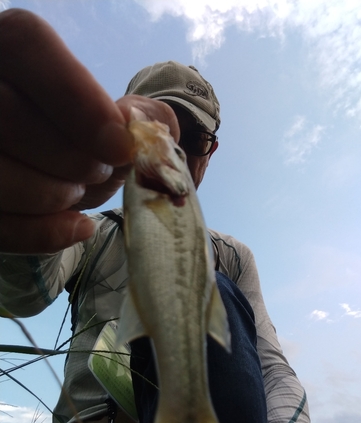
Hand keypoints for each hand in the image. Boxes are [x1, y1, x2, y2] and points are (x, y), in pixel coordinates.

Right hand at [0, 9, 178, 253]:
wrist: (62, 163)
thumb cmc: (93, 136)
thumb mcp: (125, 118)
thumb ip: (143, 116)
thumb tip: (135, 127)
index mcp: (10, 47)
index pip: (26, 46)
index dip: (75, 96)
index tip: (119, 145)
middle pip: (8, 115)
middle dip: (71, 158)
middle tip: (100, 173)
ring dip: (55, 195)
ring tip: (80, 191)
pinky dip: (43, 233)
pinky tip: (78, 226)